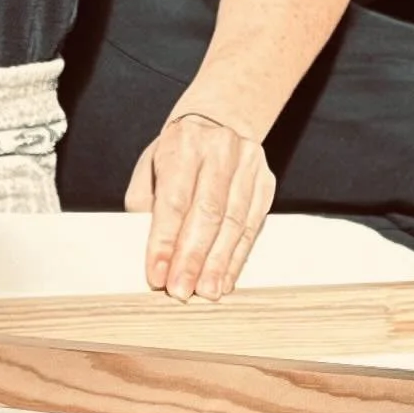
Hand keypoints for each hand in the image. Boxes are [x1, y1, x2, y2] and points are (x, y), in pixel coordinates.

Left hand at [124, 106, 275, 298]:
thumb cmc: (177, 153)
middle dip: (193, 257)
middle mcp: (220, 150)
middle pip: (207, 213)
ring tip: (206, 291)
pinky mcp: (266, 182)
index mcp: (183, 144)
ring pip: (234, 222)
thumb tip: (153, 254)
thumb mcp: (151, 169)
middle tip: (181, 291)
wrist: (219, 121)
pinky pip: (253, 226)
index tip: (157, 274)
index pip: (174, 200)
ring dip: (219, 262)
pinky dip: (238, 256)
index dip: (164, 240)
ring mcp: (248, 165)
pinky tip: (226, 278)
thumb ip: (147, 208)